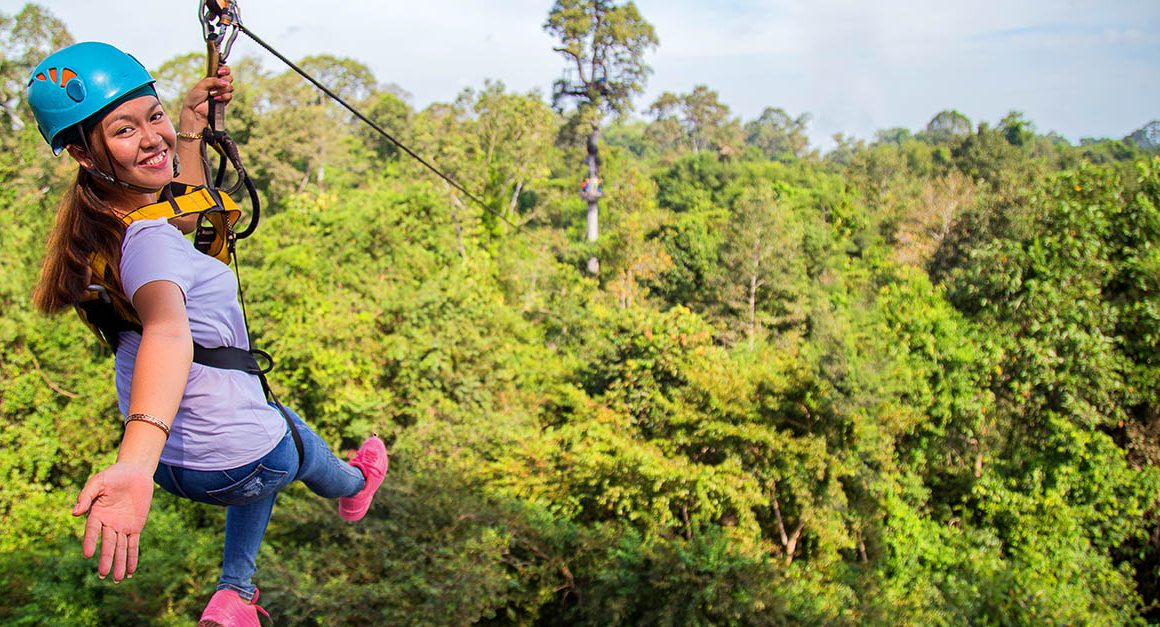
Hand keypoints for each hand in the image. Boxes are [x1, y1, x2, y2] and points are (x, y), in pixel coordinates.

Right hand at [72, 462, 154, 581]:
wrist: (134, 472)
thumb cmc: (113, 476)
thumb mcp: (99, 481)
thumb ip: (87, 495)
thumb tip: (74, 512)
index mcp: (96, 514)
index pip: (92, 531)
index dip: (90, 542)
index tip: (88, 555)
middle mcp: (108, 524)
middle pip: (107, 544)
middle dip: (106, 559)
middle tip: (103, 575)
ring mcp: (122, 527)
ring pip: (120, 548)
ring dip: (120, 563)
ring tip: (117, 579)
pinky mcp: (135, 527)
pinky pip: (133, 544)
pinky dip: (132, 557)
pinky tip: (131, 571)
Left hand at [179, 65, 233, 128]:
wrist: (195, 110)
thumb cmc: (195, 98)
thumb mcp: (201, 85)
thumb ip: (213, 81)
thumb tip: (225, 83)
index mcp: (213, 78)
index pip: (223, 70)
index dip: (224, 69)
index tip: (220, 72)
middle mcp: (219, 84)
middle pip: (229, 77)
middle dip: (225, 79)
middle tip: (218, 83)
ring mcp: (222, 92)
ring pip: (230, 87)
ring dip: (221, 90)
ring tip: (212, 94)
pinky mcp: (224, 100)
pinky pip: (229, 96)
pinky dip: (222, 97)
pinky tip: (215, 99)